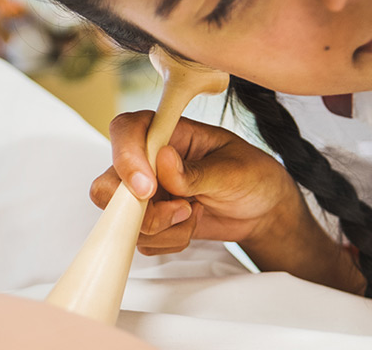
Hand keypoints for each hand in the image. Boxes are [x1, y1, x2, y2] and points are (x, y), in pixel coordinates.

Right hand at [91, 111, 303, 255]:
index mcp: (167, 131)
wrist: (262, 208)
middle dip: (141, 210)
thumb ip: (196, 172)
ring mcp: (146, 192)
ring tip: (195, 212)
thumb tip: (163, 163)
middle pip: (109, 184)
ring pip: (125, 219)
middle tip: (180, 210)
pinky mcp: (151, 218)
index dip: (126, 158)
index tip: (148, 188)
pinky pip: (141, 239)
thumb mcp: (232, 170)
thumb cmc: (252, 175)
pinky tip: (191, 224)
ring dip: (164, 228)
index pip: (126, 131)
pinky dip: (169, 240)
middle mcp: (148, 159)